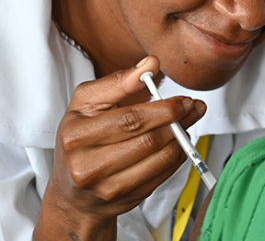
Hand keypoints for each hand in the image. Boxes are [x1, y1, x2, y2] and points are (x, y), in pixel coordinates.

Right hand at [34, 56, 206, 240]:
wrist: (72, 192)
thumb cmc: (80, 140)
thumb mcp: (86, 104)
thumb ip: (118, 82)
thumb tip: (150, 63)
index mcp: (76, 136)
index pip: (129, 120)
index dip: (162, 109)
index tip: (182, 99)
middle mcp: (87, 167)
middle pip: (147, 140)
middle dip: (177, 121)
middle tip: (192, 107)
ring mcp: (107, 188)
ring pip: (158, 159)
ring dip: (181, 139)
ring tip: (187, 122)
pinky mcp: (125, 201)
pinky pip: (161, 176)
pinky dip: (176, 157)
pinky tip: (177, 143)